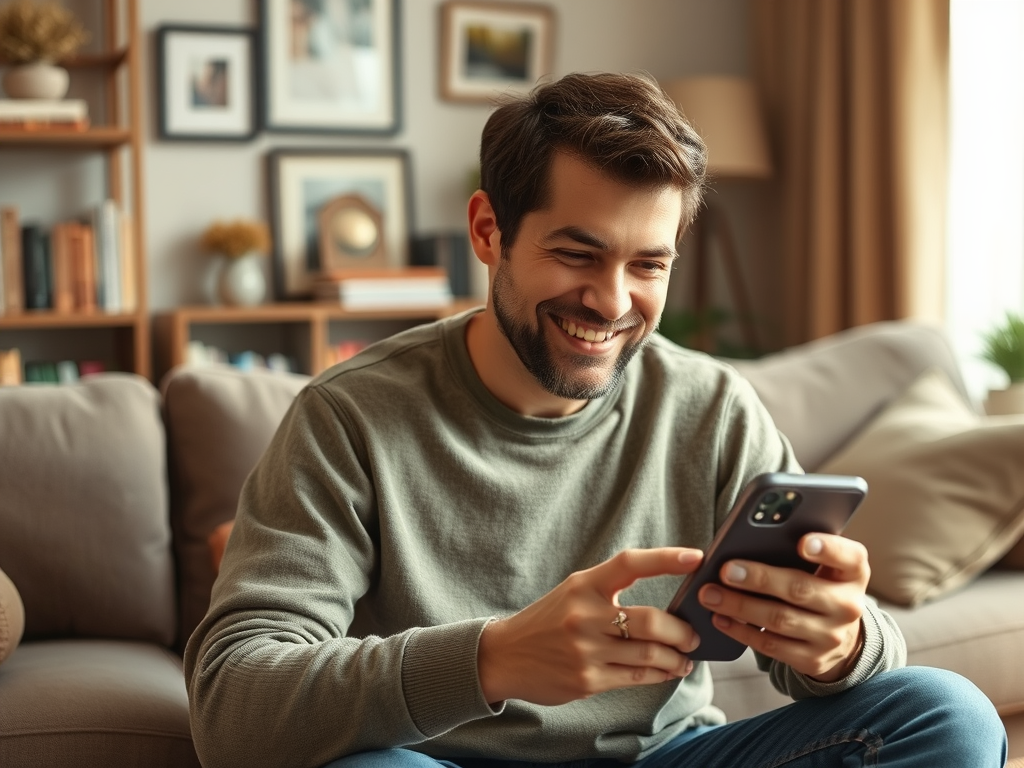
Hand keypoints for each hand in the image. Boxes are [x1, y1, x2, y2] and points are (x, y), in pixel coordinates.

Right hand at [477, 548, 702, 705]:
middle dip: (681, 631)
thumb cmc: (548, 620)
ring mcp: (586, 651)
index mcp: (583, 585)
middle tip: (694, 634)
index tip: (697, 558)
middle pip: (650, 621)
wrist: (505, 656)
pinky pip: (636, 677)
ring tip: (685, 657)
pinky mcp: (586, 680)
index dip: (666, 559)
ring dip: (676, 658)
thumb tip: (665, 603)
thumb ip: (612, 591)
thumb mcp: (574, 592)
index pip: (630, 564)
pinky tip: (667, 670)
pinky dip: (659, 674)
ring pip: (649, 655)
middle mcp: (584, 616)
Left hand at [697, 533, 868, 681]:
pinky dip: (741, 631)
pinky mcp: (812, 660)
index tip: (802, 542)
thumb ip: (796, 549)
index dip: (827, 548)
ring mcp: (831, 636)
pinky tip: (720, 618)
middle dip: (759, 578)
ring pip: (779, 619)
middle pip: (800, 589)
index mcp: (853, 572)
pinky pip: (771, 646)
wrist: (840, 637)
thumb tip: (749, 537)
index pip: (849, 557)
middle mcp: (848, 605)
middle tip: (726, 570)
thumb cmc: (818, 585)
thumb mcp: (822, 566)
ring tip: (709, 594)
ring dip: (739, 606)